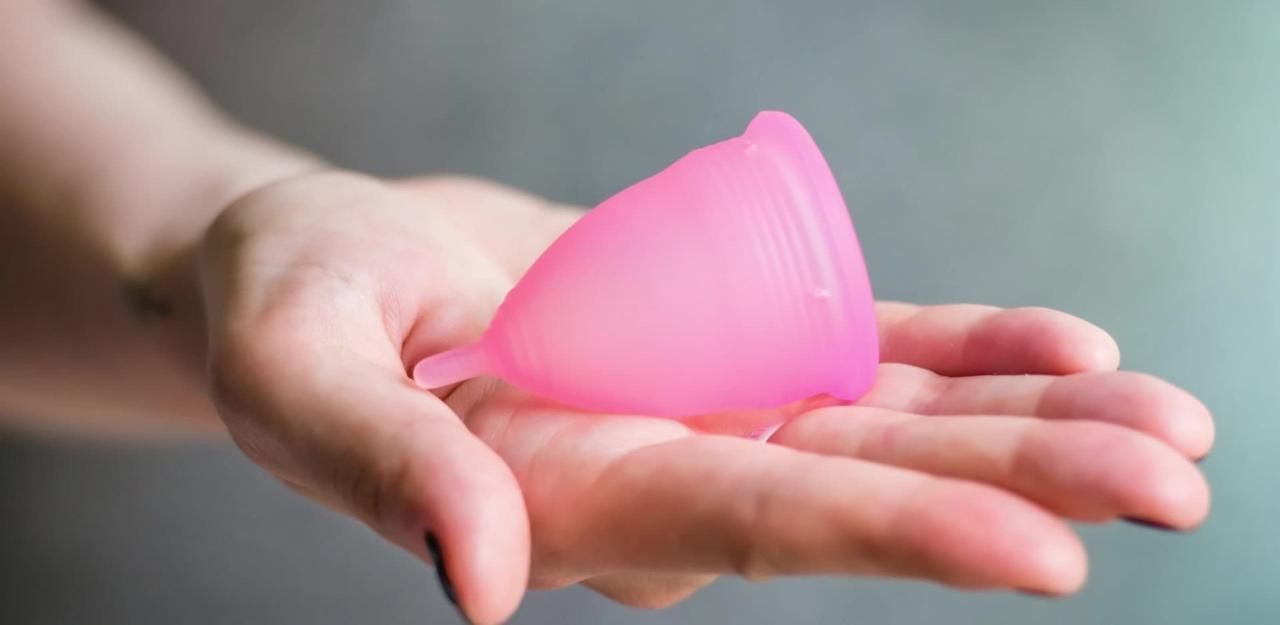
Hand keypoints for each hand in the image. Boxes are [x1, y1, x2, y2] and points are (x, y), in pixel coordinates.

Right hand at [202, 171, 1212, 623]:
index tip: (1049, 556)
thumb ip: (381, 468)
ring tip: (1174, 428)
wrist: (331, 264)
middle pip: (860, 484)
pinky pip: (861, 351)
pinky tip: (1069, 345)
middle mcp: (663, 467)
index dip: (894, 536)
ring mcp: (706, 403)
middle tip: (1174, 479)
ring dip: (1031, 422)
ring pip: (887, 421)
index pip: (751, 528)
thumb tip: (486, 584)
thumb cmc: (286, 308)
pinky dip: (966, 350)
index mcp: (571, 495)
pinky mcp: (724, 340)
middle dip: (1019, 485)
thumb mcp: (294, 368)